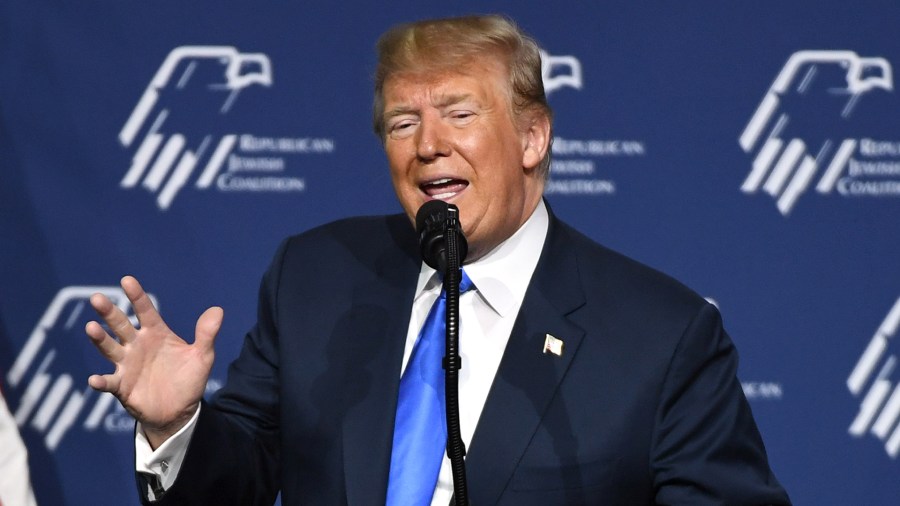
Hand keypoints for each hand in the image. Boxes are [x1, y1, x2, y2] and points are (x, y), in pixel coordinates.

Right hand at [86, 276, 222, 448]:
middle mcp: (137, 345)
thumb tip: (218, 310)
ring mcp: (127, 365)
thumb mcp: (202, 356)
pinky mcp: (122, 386)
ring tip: (91, 328)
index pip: (145, 311)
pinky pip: (109, 382)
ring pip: (110, 348)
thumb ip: (206, 334)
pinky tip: (94, 379)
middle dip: (109, 312)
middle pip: (120, 325)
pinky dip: (101, 381)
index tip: (127, 280)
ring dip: (100, 339)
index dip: (137, 296)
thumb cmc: (188, 380)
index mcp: (156, 334)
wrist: (180, 411)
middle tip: (97, 298)